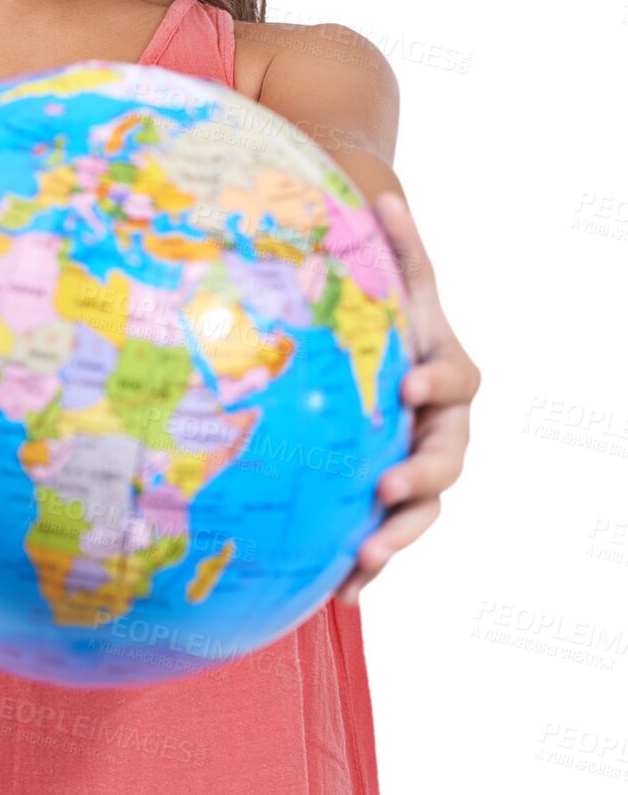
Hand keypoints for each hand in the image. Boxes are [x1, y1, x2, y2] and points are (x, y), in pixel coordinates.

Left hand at [334, 192, 480, 606]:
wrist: (371, 346)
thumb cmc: (378, 306)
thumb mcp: (386, 276)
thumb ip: (393, 245)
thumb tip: (384, 196)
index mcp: (441, 369)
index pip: (455, 376)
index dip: (436, 380)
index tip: (405, 386)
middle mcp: (440, 421)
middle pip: (449, 455)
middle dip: (422, 476)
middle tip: (384, 486)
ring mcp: (419, 463)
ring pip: (425, 508)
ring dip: (399, 536)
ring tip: (363, 558)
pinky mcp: (390, 500)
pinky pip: (388, 538)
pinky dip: (370, 568)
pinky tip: (339, 598)